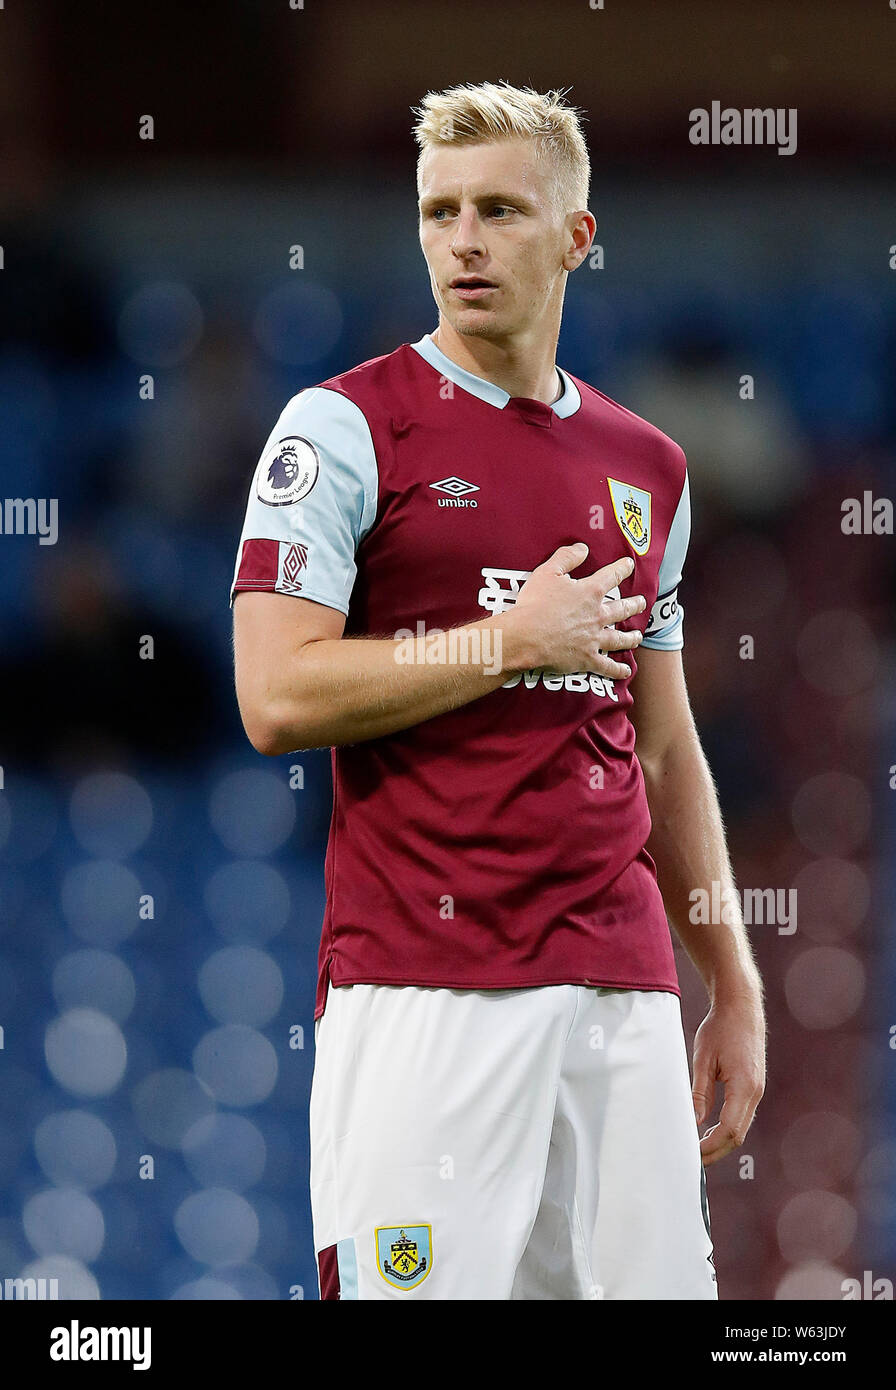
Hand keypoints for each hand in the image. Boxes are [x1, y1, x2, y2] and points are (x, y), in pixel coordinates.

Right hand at [510, 545, 645, 680]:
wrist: (526, 636)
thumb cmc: (534, 604)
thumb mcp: (547, 572)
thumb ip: (566, 557)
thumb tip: (582, 548)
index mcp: (589, 592)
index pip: (611, 576)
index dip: (621, 569)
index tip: (629, 565)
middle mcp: (598, 615)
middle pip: (622, 609)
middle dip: (634, 605)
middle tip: (641, 603)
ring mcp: (594, 639)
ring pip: (619, 638)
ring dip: (631, 637)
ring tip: (637, 636)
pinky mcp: (587, 659)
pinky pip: (607, 666)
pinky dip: (617, 670)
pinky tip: (625, 671)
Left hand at [691, 988, 765, 1165]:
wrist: (741, 1006)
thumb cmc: (719, 1028)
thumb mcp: (703, 1058)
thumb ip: (700, 1092)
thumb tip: (695, 1122)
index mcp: (744, 1086)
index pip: (729, 1129)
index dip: (710, 1146)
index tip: (692, 1154)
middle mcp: (755, 1092)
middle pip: (738, 1135)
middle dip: (716, 1151)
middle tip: (692, 1161)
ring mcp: (757, 1089)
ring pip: (742, 1127)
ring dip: (722, 1141)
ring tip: (697, 1149)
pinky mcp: (754, 1085)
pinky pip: (742, 1115)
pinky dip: (727, 1128)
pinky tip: (710, 1130)